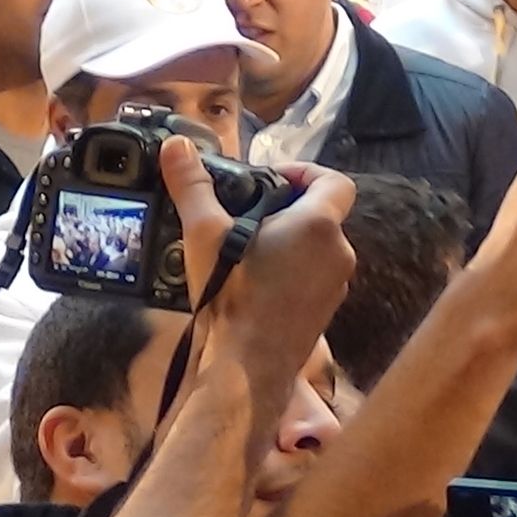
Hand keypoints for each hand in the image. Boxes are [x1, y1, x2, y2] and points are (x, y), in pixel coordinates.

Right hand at [161, 141, 357, 396]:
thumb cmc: (231, 297)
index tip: (273, 178)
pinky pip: (313, 278)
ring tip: (246, 247)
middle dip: (288, 208)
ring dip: (289, 241)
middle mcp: (339, 254)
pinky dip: (291, 271)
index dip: (307, 172)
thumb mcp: (204, 233)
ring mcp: (337, 287)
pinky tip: (254, 282)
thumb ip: (193, 186)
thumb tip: (176, 147)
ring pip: (318, 249)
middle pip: (323, 215)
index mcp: (320, 226)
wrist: (247, 369)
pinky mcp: (326, 312)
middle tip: (248, 212)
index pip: (335, 181)